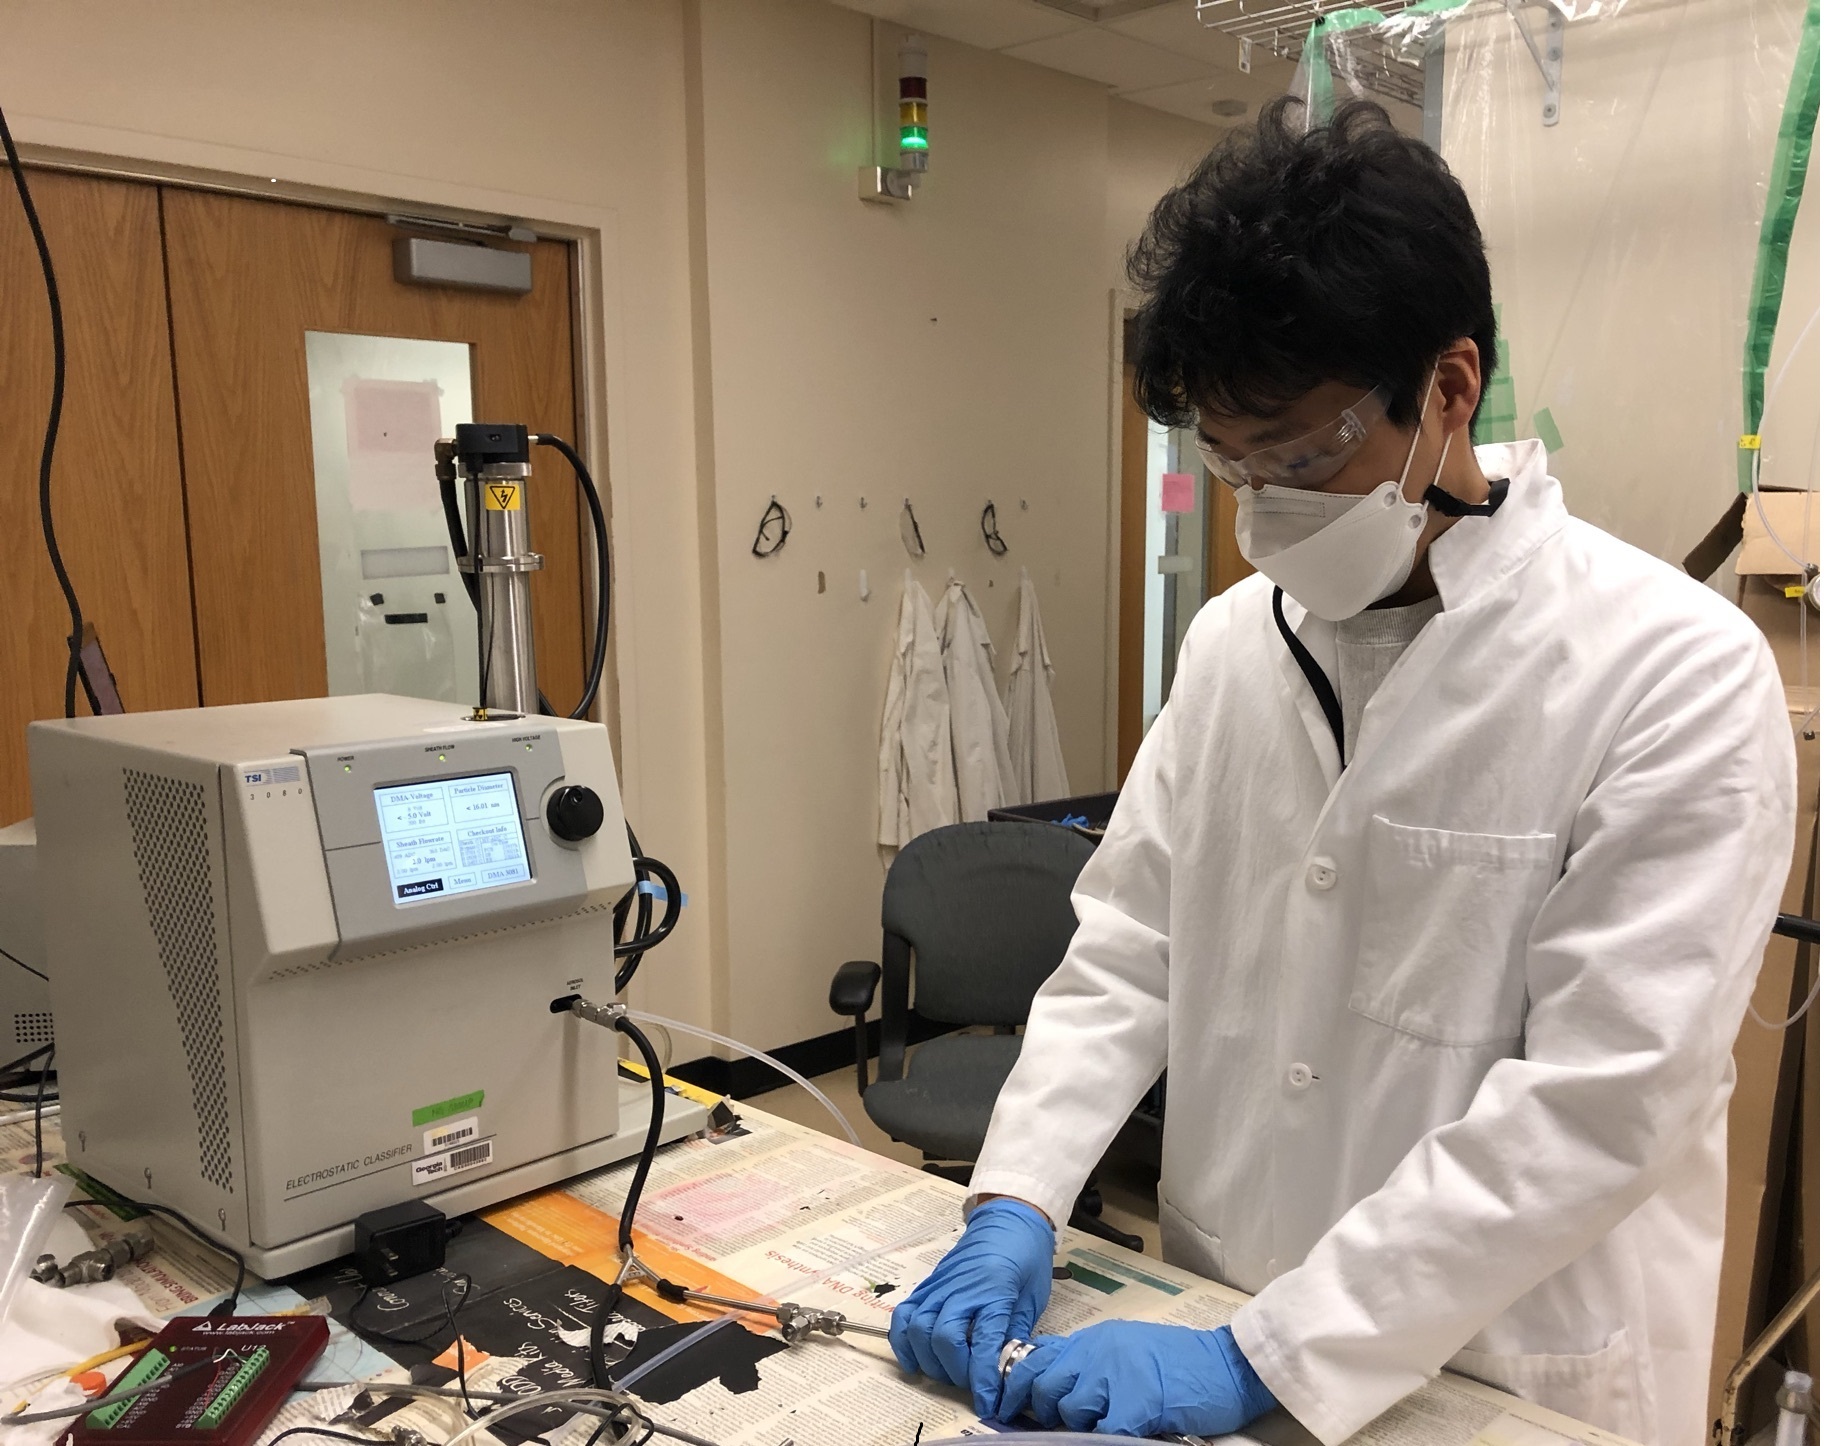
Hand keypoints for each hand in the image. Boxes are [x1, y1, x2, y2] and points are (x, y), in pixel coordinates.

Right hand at [889, 1197, 1054, 1416]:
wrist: (1008, 1220)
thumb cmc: (1026, 1258)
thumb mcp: (1033, 1298)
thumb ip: (1015, 1334)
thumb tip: (1004, 1372)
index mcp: (995, 1290)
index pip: (983, 1341)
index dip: (984, 1378)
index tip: (988, 1403)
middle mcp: (962, 1288)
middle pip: (943, 1337)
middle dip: (955, 1371)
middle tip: (970, 1382)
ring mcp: (940, 1285)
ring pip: (918, 1328)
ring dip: (930, 1359)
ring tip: (948, 1371)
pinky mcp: (927, 1285)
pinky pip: (904, 1314)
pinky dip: (903, 1341)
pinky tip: (915, 1359)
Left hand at [998, 1320, 1276, 1436]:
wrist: (1228, 1363)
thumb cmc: (1182, 1362)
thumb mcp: (1126, 1348)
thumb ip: (1091, 1361)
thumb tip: (1053, 1385)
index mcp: (1094, 1339)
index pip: (1036, 1356)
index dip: (1015, 1385)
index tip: (1006, 1406)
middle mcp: (1098, 1351)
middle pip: (1044, 1384)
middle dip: (1044, 1410)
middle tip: (1057, 1424)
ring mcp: (1116, 1375)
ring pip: (1070, 1410)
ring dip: (1081, 1426)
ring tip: (1105, 1425)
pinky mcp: (1138, 1403)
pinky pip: (1104, 1431)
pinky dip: (1109, 1436)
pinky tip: (1126, 1433)